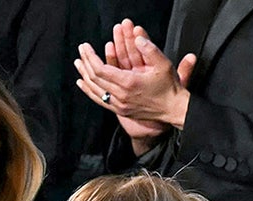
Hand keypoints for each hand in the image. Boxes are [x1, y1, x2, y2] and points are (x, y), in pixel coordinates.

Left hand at [74, 28, 195, 128]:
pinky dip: (89, 91)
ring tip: (78, 64)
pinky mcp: (121, 111)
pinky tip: (82, 84)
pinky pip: (100, 100)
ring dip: (84, 75)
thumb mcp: (163, 64)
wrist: (174, 110)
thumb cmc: (169, 87)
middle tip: (82, 50)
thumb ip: (150, 49)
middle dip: (85, 62)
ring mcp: (120, 105)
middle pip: (95, 78)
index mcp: (129, 83)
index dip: (90, 57)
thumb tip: (138, 38)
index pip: (100, 69)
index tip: (85, 47)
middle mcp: (121, 96)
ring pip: (94, 90)